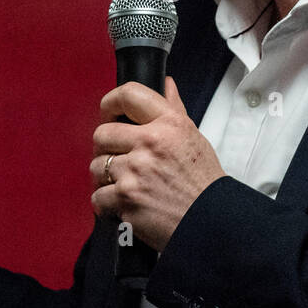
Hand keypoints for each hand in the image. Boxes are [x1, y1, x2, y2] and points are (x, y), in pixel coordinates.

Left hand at [90, 77, 225, 251]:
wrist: (211, 222)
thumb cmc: (203, 183)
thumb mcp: (194, 138)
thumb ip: (174, 110)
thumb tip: (166, 84)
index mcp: (169, 124)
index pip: (129, 94)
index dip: (110, 102)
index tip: (108, 112)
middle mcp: (151, 143)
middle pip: (102, 133)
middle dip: (106, 148)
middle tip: (118, 158)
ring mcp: (136, 171)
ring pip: (96, 166)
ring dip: (106, 178)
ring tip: (125, 184)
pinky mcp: (126, 198)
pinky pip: (97, 197)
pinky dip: (106, 205)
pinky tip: (123, 204)